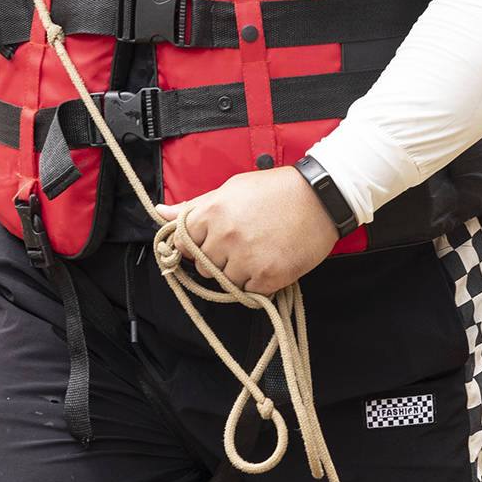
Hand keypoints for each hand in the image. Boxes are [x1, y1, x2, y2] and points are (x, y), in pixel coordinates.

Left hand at [168, 165, 342, 295]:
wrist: (321, 197)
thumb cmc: (275, 190)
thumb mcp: (230, 189)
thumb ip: (193, 206)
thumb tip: (159, 212)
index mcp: (211, 214)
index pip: (183, 244)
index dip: (198, 242)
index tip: (213, 238)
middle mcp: (225, 238)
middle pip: (204, 267)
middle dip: (219, 258)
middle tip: (245, 240)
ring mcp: (246, 260)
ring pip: (226, 281)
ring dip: (239, 271)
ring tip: (260, 248)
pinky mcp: (268, 277)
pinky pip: (249, 291)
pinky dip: (259, 281)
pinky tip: (271, 259)